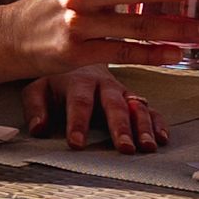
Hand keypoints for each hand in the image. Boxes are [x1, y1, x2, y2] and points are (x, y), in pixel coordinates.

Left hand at [20, 65, 167, 152]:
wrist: (77, 50)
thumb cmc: (57, 77)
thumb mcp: (37, 87)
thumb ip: (35, 107)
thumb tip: (38, 128)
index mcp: (78, 81)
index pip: (79, 102)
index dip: (78, 123)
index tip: (77, 143)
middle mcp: (103, 85)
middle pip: (114, 105)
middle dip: (120, 127)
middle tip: (125, 148)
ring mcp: (121, 91)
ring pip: (136, 106)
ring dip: (144, 127)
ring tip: (147, 147)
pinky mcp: (133, 97)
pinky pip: (149, 108)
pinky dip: (158, 122)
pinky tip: (162, 138)